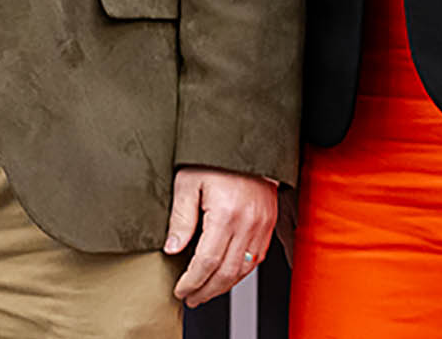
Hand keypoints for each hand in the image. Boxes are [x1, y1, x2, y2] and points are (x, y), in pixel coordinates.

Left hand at [165, 166, 276, 306]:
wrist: (246, 143)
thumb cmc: (216, 158)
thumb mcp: (187, 182)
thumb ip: (181, 218)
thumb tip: (172, 249)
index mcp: (225, 214)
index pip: (207, 262)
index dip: (192, 281)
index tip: (180, 290)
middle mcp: (248, 223)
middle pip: (226, 273)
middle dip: (206, 291)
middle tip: (190, 298)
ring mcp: (262, 225)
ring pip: (244, 270)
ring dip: (223, 287)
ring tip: (205, 292)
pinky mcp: (269, 224)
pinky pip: (257, 259)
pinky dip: (240, 273)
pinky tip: (226, 276)